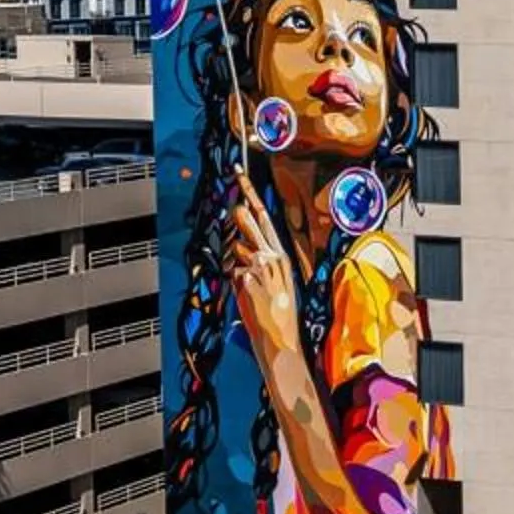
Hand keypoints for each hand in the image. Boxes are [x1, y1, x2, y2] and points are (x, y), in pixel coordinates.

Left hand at [228, 190, 299, 359]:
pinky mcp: (245, 277)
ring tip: (252, 287)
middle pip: (249, 221)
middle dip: (240, 213)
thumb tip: (240, 245)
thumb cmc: (280, 313)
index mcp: (282, 255)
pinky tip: (248, 298)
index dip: (251, 194)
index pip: (265, 216)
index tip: (240, 175)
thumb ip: (259, 260)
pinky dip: (235, 284)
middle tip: (234, 209)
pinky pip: (231, 272)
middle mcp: (272, 256)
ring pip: (235, 250)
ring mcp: (258, 266)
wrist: (281, 339)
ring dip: (237, 265)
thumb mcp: (277, 281)